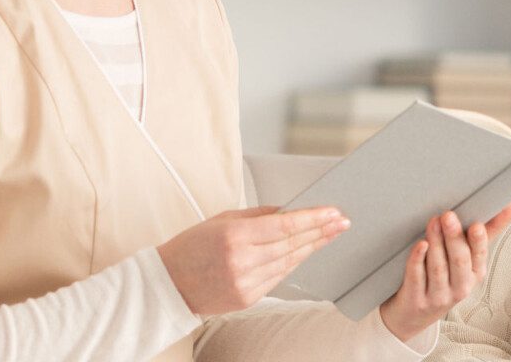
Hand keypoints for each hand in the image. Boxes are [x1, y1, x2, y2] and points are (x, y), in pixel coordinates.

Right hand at [158, 205, 349, 315]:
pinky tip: (304, 252)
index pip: (285, 225)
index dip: (313, 219)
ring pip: (289, 262)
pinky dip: (292, 263)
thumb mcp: (223, 219)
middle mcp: (242, 261)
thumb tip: (291, 211)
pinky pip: (279, 277)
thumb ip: (260, 215)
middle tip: (342, 221)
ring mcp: (246, 283)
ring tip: (330, 234)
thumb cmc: (192, 246)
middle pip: (292, 244)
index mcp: (235, 236)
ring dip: (312, 247)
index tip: (333, 212)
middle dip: (321, 231)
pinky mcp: (248, 298)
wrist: (168, 284)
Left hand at [379, 199, 510, 341]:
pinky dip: (418, 260)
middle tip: (448, 215)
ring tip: (433, 222)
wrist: (417, 313)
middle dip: (454, 237)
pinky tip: (420, 245)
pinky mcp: (417, 299)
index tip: (476, 225)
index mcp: (475, 274)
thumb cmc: (447, 277)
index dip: (478, 241)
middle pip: (459, 261)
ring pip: (438, 268)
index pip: (479, 255)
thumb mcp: (469, 257)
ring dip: (436, 242)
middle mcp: (460, 287)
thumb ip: (488, 230)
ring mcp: (438, 296)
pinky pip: (417, 277)